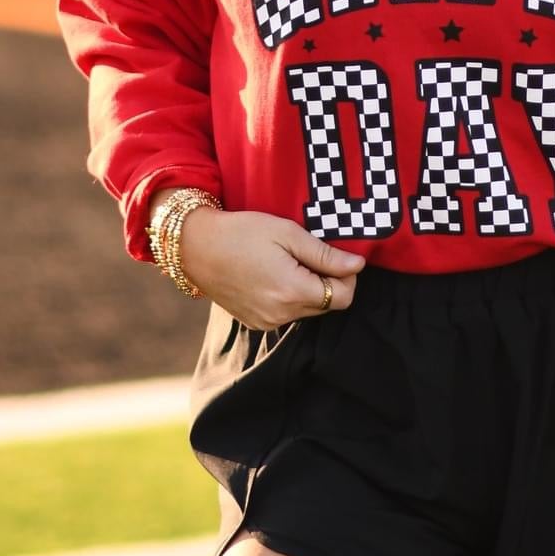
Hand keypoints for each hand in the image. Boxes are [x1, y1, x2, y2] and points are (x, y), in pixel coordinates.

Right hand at [173, 206, 365, 330]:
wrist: (196, 246)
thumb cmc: (242, 232)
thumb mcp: (288, 233)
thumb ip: (326, 254)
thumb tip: (358, 265)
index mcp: (293, 291)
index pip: (343, 297)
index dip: (347, 276)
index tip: (335, 256)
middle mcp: (281, 315)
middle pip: (327, 306)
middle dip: (327, 282)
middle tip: (308, 254)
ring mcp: (266, 322)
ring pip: (307, 310)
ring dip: (307, 290)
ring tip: (287, 262)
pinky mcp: (254, 322)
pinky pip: (286, 314)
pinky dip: (288, 297)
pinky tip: (272, 275)